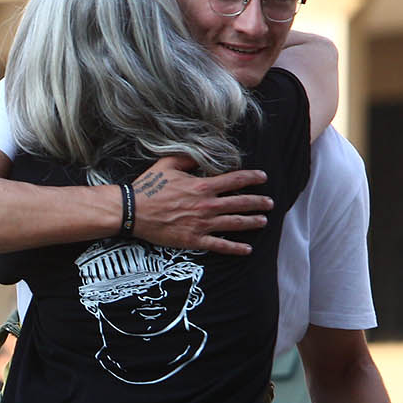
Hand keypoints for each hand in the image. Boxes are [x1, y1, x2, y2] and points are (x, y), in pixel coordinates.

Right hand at [131, 155, 272, 254]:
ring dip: (252, 222)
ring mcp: (202, 223)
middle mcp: (206, 205)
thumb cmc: (148, 187)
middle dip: (258, 202)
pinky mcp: (194, 239)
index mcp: (202, 185)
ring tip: (263, 221)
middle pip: (240, 203)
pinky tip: (246, 249)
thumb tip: (201, 153)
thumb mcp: (167, 164)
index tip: (263, 177)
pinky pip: (219, 245)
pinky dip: (234, 248)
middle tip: (269, 203)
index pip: (235, 180)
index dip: (252, 178)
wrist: (133, 211)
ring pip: (234, 223)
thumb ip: (187, 158)